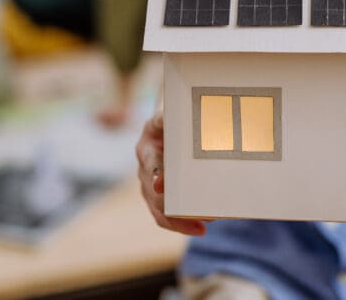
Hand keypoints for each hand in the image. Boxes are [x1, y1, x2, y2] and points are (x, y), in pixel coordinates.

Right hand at [135, 111, 208, 235]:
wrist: (164, 130)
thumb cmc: (170, 123)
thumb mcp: (167, 116)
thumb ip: (165, 118)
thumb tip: (166, 116)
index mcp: (146, 148)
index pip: (150, 163)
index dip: (156, 173)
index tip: (162, 184)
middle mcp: (144, 169)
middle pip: (153, 192)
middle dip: (171, 205)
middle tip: (194, 213)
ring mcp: (149, 185)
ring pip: (157, 208)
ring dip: (178, 220)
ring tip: (201, 227)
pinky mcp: (158, 197)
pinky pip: (164, 215)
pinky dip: (180, 224)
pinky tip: (199, 229)